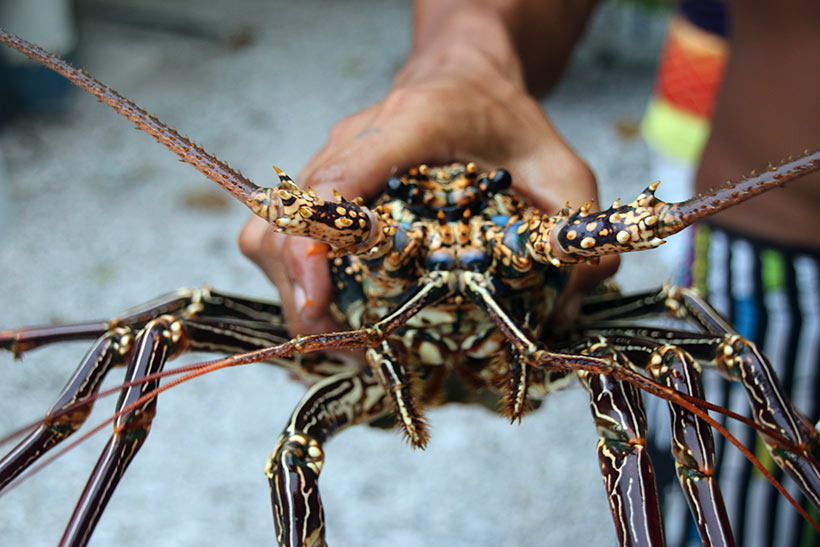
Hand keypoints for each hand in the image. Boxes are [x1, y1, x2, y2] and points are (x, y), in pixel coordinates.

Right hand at [239, 17, 613, 335]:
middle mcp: (351, 142)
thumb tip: (565, 312)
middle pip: (287, 224)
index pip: (339, 178)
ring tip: (343, 341)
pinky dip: (292, 283)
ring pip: (268, 234)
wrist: (465, 75)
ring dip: (292, 296)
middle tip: (351, 348)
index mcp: (410, 125)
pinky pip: (276, 238)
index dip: (316, 244)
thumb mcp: (562, 167)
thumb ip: (574, 231)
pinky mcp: (319, 185)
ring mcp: (326, 163)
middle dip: (302, 298)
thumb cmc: (505, 117)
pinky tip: (334, 312)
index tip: (322, 301)